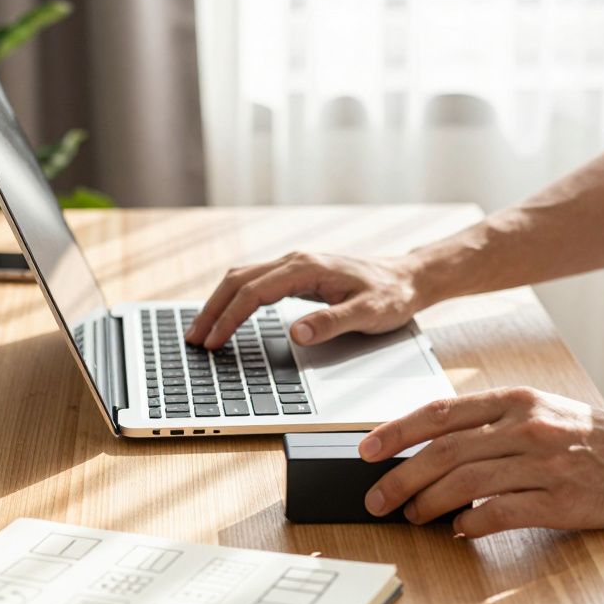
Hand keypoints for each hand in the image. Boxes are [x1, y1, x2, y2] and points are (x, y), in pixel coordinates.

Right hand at [184, 252, 427, 349]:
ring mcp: (295, 266)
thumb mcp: (368, 313)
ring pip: (243, 279)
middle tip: (194, 339)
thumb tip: (296, 333)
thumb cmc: (391, 295)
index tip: (213, 341)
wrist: (408, 278)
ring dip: (219, 303)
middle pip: (238, 280)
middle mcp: (295, 261)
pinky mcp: (297, 274)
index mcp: (306, 268)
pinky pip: (255, 283)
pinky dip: (235, 299)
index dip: (229, 318)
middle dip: (212, 309)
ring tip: (203, 331)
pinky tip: (228, 316)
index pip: (254, 293)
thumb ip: (331, 323)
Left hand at [359, 387, 603, 537]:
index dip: (397, 432)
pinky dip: (471, 523)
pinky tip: (457, 530)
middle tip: (377, 499)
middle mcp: (526, 426)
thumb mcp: (538, 410)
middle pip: (445, 452)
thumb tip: (428, 446)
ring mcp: (545, 463)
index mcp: (515, 401)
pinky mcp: (562, 500)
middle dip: (401, 477)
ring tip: (412, 515)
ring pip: (466, 482)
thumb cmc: (587, 436)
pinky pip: (501, 512)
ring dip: (429, 503)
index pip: (441, 413)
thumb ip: (488, 422)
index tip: (366, 450)